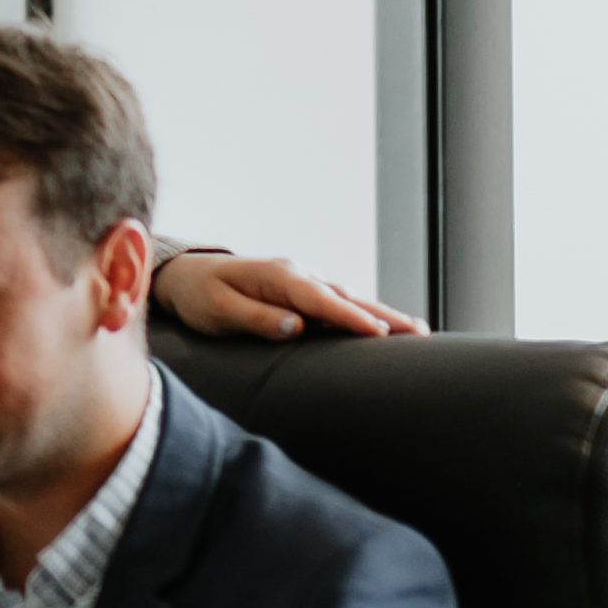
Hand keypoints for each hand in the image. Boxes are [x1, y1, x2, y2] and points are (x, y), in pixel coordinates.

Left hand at [151, 251, 421, 346]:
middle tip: (421, 333)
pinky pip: (338, 301)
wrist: (186, 274)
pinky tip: (384, 325)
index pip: (322, 301)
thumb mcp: (219, 311)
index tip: (381, 333)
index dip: (352, 318)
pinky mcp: (301, 290)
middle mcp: (298, 274)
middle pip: (347, 296)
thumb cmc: (199, 296)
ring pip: (348, 297)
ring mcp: (302, 280)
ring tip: (417, 331)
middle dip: (385, 314)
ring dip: (382, 313)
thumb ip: (256, 319)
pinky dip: (364, 311)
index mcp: (279, 278)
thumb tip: (296, 328)